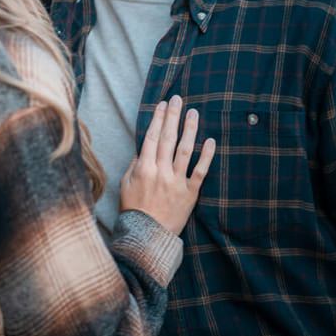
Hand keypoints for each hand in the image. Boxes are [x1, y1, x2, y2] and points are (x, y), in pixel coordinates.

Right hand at [119, 95, 215, 234]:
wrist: (146, 237)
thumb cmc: (133, 211)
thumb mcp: (125, 185)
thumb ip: (134, 166)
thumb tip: (142, 150)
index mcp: (143, 168)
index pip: (150, 137)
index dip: (157, 118)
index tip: (161, 104)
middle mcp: (160, 172)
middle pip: (167, 138)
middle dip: (172, 116)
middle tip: (177, 99)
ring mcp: (176, 182)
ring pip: (184, 150)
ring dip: (189, 129)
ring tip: (193, 113)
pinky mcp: (190, 193)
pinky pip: (200, 171)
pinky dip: (206, 156)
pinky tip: (211, 141)